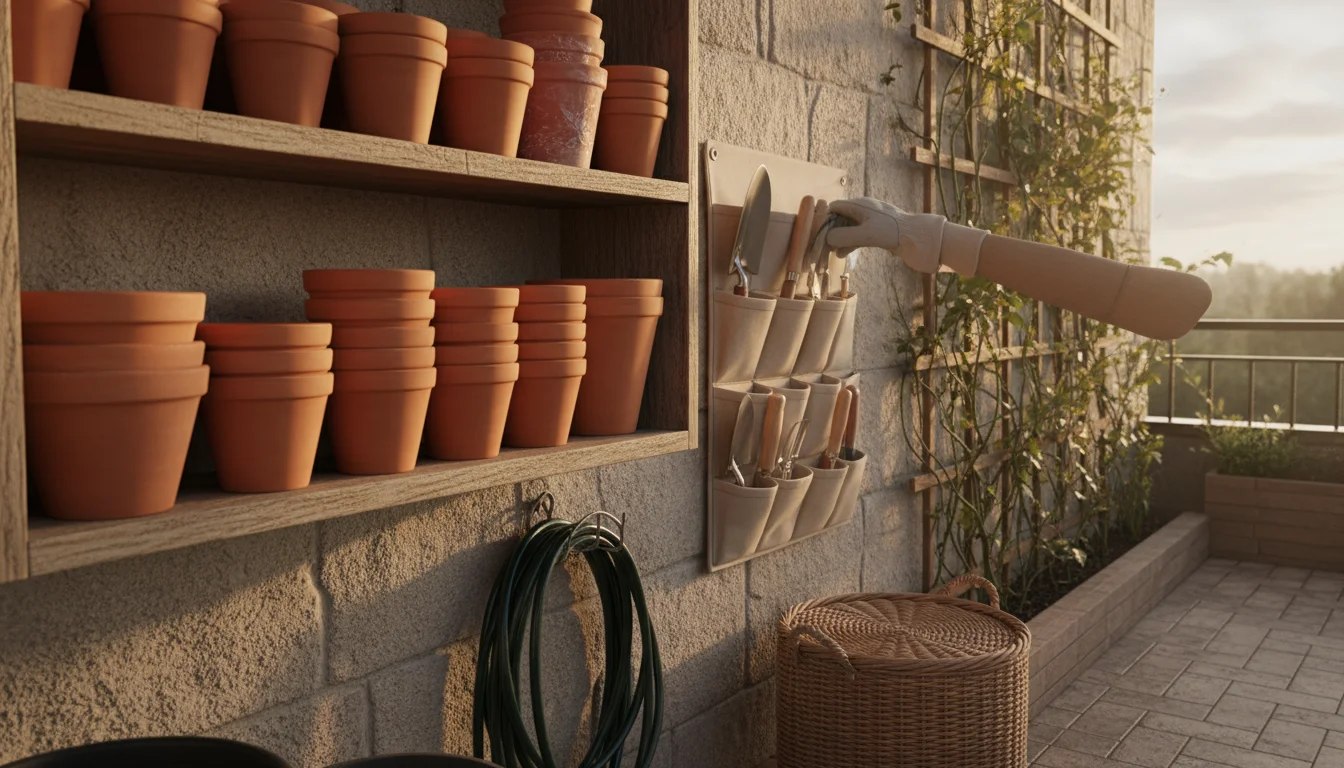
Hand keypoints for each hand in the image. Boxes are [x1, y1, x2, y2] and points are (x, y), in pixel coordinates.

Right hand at [827, 198, 945, 273]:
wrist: (917, 237)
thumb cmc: (892, 232)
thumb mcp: (865, 235)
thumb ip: (843, 237)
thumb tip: (826, 239)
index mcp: (860, 205)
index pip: (834, 207)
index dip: (823, 219)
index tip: (816, 234)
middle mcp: (864, 209)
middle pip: (839, 217)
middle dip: (830, 232)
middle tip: (821, 247)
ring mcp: (871, 219)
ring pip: (848, 227)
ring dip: (839, 239)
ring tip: (831, 253)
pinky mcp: (877, 229)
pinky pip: (858, 234)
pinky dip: (849, 242)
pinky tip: (844, 254)